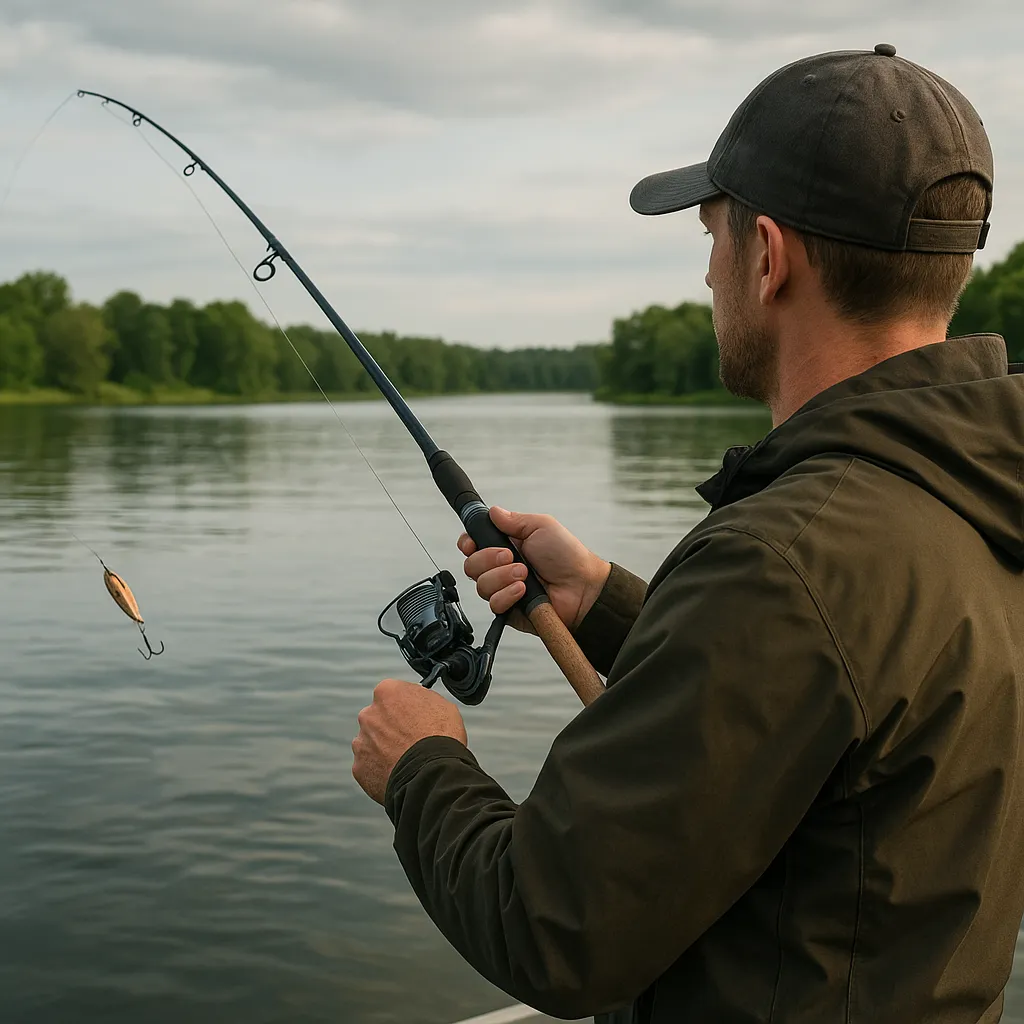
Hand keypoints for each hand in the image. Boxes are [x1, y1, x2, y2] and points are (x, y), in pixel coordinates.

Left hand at [352, 678, 467, 804]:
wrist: (432, 775)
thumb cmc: (440, 738)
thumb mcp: (442, 704)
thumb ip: (421, 697)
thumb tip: (418, 698)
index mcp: (387, 692)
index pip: (392, 694)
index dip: (405, 707)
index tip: (413, 717)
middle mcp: (368, 714)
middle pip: (377, 718)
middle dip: (390, 728)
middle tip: (410, 740)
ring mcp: (361, 742)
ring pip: (371, 742)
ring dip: (383, 748)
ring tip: (406, 760)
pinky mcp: (359, 767)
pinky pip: (369, 766)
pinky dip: (380, 769)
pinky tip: (398, 772)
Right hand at [458, 507, 610, 634]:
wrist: (583, 587)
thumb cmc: (567, 556)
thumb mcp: (541, 526)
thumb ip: (513, 519)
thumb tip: (493, 511)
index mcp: (506, 545)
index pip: (472, 544)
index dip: (468, 543)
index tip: (472, 543)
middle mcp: (501, 568)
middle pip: (471, 565)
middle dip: (488, 559)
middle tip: (511, 556)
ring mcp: (504, 589)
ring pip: (481, 585)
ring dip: (502, 576)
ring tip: (524, 574)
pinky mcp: (509, 609)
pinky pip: (494, 604)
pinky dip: (507, 594)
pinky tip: (523, 590)